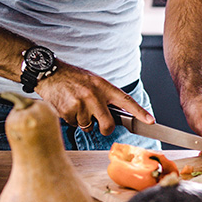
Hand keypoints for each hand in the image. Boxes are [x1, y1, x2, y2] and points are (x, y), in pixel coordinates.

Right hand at [36, 63, 153, 135]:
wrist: (50, 73)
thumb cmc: (74, 78)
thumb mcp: (95, 82)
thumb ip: (106, 96)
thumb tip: (116, 115)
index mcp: (104, 87)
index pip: (126, 101)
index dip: (140, 112)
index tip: (151, 121)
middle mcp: (94, 95)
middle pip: (108, 124)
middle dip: (106, 129)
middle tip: (101, 125)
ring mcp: (81, 104)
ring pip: (88, 126)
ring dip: (83, 121)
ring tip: (76, 105)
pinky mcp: (67, 111)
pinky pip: (74, 124)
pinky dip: (71, 119)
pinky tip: (68, 106)